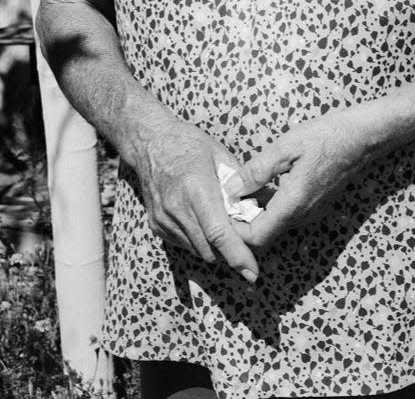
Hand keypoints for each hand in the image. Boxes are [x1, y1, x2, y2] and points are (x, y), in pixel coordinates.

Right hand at [129, 110, 259, 283]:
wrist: (149, 142)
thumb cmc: (189, 144)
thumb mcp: (220, 154)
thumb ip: (240, 184)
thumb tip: (264, 206)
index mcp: (195, 187)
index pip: (218, 232)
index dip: (237, 255)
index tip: (253, 272)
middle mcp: (176, 208)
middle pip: (209, 249)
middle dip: (231, 253)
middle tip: (249, 244)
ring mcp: (163, 219)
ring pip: (198, 251)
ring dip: (216, 249)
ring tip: (228, 228)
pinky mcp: (156, 226)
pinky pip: (185, 244)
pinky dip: (200, 241)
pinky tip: (206, 222)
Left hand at [225, 108, 378, 250]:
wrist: (361, 137)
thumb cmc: (324, 136)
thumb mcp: (285, 146)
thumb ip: (256, 170)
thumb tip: (231, 190)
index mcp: (293, 203)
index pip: (255, 237)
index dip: (234, 229)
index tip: (221, 208)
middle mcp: (302, 216)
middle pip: (263, 235)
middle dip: (241, 222)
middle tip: (225, 198)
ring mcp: (310, 213)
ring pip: (274, 226)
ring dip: (254, 214)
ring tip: (238, 189)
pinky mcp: (314, 207)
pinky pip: (285, 216)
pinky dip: (268, 207)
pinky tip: (259, 186)